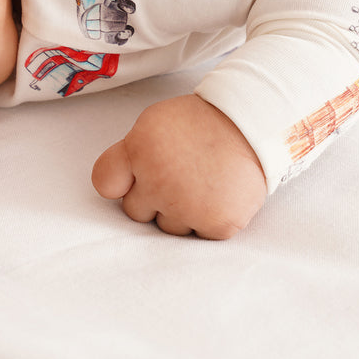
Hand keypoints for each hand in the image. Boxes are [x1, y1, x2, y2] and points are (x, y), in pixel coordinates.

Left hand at [91, 94, 266, 238]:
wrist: (254, 124)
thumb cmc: (201, 123)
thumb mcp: (153, 123)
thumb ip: (129, 154)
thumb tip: (115, 187)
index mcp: (138, 151)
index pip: (105, 183)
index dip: (119, 181)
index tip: (133, 177)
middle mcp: (158, 182)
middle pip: (135, 212)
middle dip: (152, 198)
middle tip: (179, 175)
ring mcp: (187, 207)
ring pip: (168, 228)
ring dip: (180, 212)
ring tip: (202, 183)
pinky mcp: (216, 224)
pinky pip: (199, 236)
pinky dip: (208, 220)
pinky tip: (218, 195)